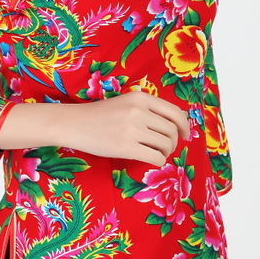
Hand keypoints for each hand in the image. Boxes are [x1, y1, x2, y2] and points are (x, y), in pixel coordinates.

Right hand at [57, 90, 189, 165]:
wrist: (75, 123)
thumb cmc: (101, 115)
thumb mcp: (127, 102)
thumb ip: (149, 109)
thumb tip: (179, 120)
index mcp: (141, 97)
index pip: (174, 112)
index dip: (184, 125)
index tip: (185, 134)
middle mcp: (139, 111)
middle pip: (172, 130)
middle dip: (174, 142)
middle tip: (167, 148)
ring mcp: (132, 129)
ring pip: (166, 144)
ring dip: (166, 152)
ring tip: (158, 153)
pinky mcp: (125, 147)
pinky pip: (155, 157)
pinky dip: (158, 161)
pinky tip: (151, 160)